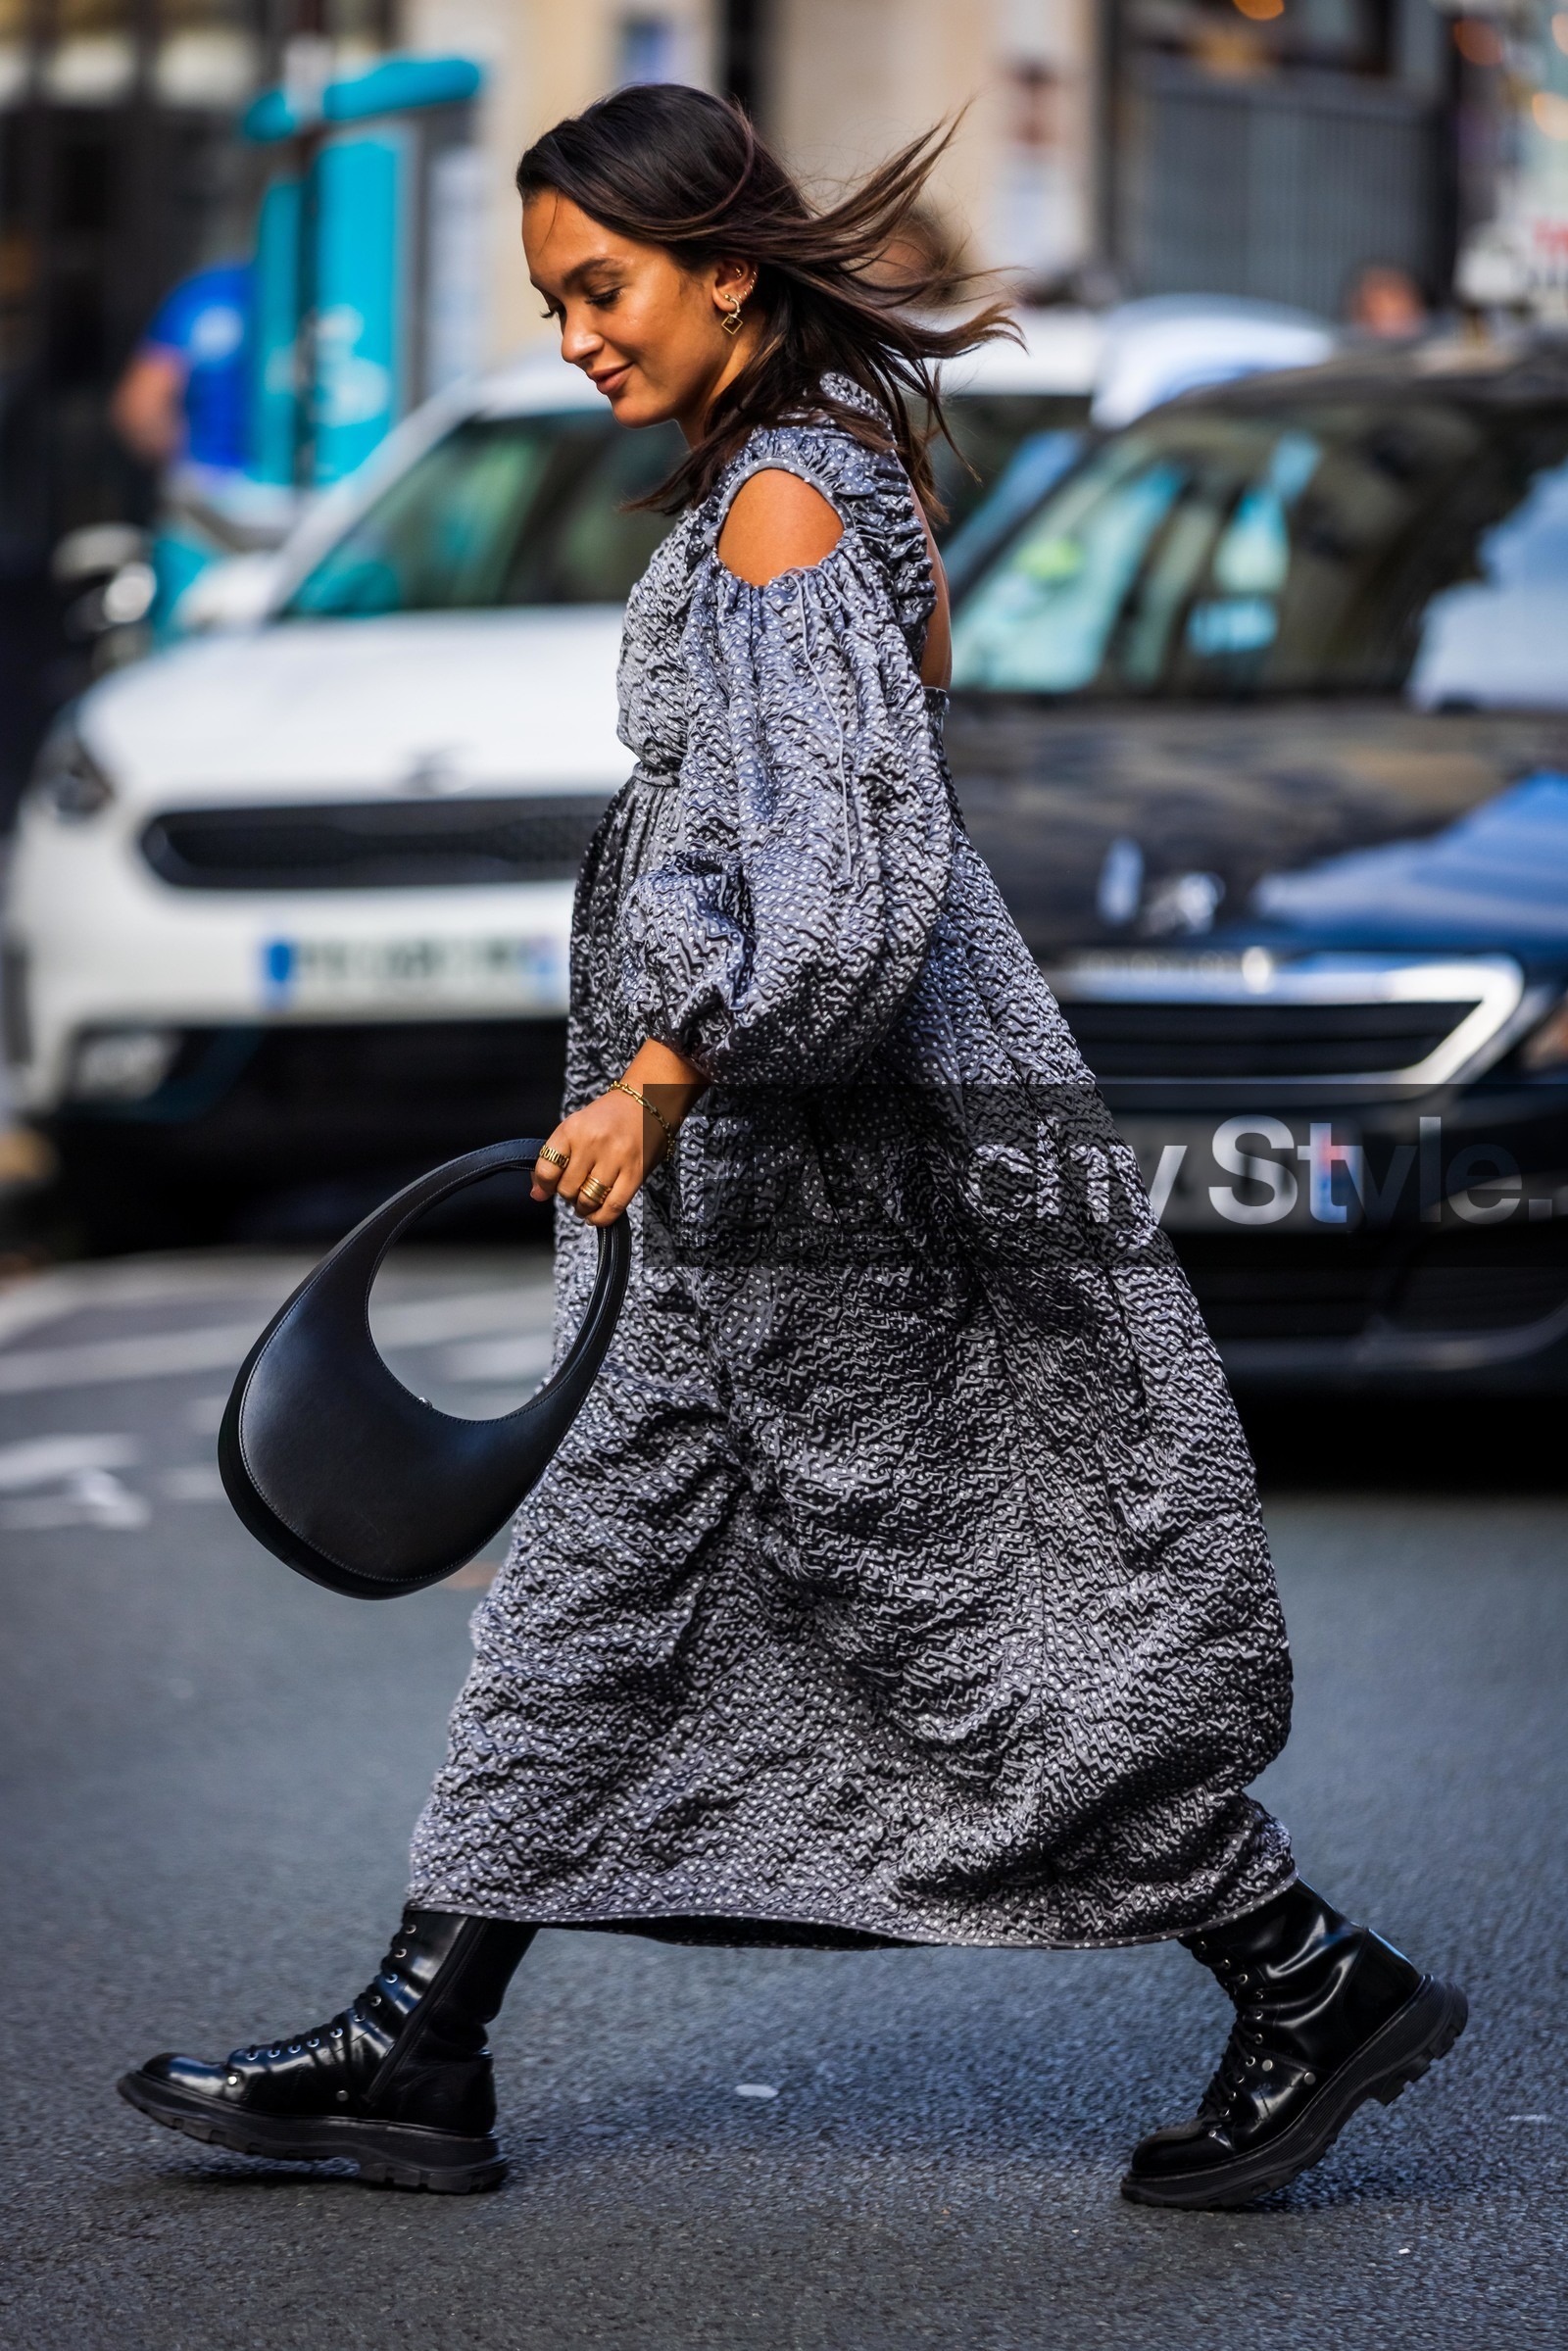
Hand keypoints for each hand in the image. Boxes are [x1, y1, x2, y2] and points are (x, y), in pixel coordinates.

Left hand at [530, 1041, 704, 1224]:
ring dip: (583, 1208)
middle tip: (576, 1189)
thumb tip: (537, 1195)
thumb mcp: (575, 1127)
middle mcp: (592, 1142)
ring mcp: (615, 1157)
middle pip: (566, 1188)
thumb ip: (554, 1159)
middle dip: (568, 1195)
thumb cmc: (608, 1117)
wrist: (647, 1100)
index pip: (547, 1169)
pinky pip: (613, 1207)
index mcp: (572, 1129)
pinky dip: (601, 1217)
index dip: (544, 1186)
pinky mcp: (635, 1172)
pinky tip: (596, 1215)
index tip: (550, 1188)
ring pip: (587, 1200)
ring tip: (586, 1202)